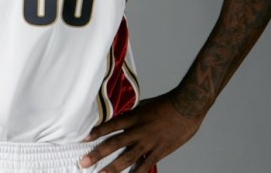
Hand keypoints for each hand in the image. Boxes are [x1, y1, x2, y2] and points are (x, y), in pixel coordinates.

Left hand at [79, 92, 204, 172]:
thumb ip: (131, 115)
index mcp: (133, 117)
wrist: (186, 106)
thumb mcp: (144, 105)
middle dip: (97, 154)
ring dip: (112, 168)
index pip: (110, 126)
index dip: (96, 133)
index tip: (83, 139)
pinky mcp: (159, 151)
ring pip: (126, 158)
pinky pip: (145, 165)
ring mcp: (148, 143)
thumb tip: (120, 119)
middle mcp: (138, 131)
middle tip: (84, 162)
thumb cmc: (165, 103)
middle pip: (114, 144)